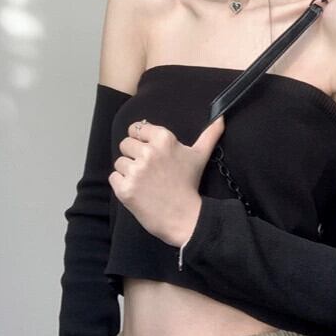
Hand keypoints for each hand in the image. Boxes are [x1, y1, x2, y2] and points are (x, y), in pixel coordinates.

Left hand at [109, 114, 225, 246]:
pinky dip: (122, 185)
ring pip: (119, 162)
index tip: (149, 153)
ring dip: (128, 172)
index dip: (141, 140)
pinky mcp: (125, 188)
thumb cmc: (190, 184)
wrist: (183, 217)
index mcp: (164, 139)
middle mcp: (148, 152)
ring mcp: (136, 171)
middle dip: (134, 156)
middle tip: (149, 171)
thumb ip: (209, 134)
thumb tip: (221, 118)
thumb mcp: (200, 156)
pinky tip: (137, 191)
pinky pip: (113, 177)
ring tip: (145, 182)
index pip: (136, 129)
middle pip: (125, 144)